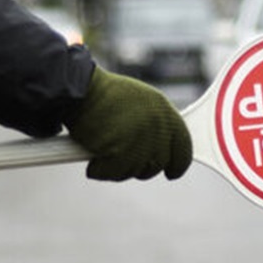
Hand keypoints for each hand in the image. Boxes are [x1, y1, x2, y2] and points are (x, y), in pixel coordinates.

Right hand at [64, 67, 192, 180]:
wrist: (79, 89)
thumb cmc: (104, 95)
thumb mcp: (140, 103)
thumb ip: (155, 124)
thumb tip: (162, 148)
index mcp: (165, 112)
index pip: (184, 148)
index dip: (178, 164)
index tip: (172, 172)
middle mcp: (158, 126)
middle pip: (157, 164)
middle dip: (140, 166)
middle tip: (122, 157)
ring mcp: (140, 140)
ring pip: (134, 171)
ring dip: (118, 167)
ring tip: (104, 147)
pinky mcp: (120, 151)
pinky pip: (112, 173)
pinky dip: (100, 169)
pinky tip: (93, 154)